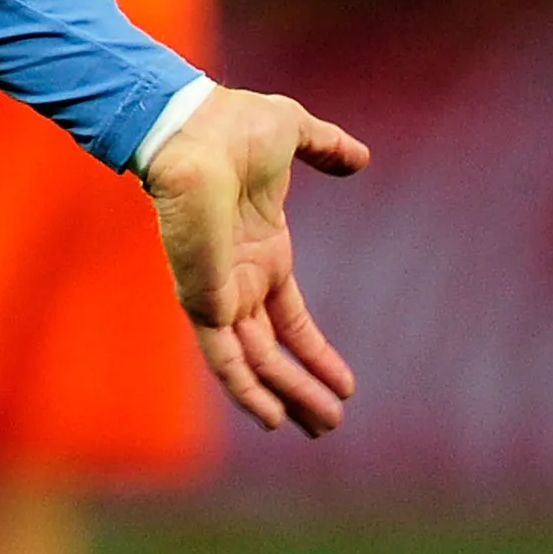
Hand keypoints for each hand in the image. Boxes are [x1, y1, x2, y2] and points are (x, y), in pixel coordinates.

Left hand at [141, 87, 368, 435]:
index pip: (289, 319)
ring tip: (321, 428)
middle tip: (328, 425)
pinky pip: (225, 357)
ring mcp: (219, 292)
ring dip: (288, 397)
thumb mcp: (295, 133)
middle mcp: (238, 280)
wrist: (192, 127)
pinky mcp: (202, 299)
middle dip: (301, 389)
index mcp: (260, 251)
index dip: (314, 352)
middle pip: (271, 351)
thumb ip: (327, 148)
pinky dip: (246, 389)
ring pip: (255, 363)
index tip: (346, 385)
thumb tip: (359, 159)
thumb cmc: (233, 125)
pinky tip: (271, 418)